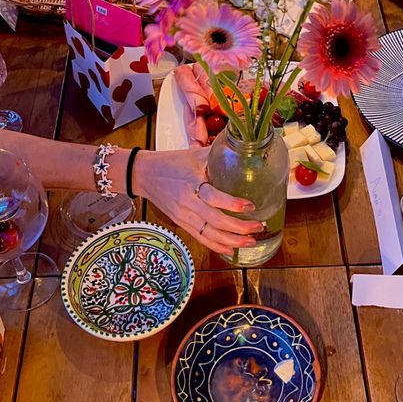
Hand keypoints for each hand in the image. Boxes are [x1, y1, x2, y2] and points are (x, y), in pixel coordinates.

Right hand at [133, 147, 262, 255]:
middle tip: (258, 227)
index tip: (250, 206)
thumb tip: (244, 150)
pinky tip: (232, 251)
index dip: (232, 204)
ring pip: (209, 234)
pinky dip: (217, 246)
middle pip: (215, 221)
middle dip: (239, 228)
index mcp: (191, 183)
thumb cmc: (171, 162)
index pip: (213, 197)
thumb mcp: (195, 155)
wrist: (144, 174)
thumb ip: (218, 156)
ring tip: (251, 242)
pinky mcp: (181, 224)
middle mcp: (187, 203)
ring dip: (232, 241)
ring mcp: (183, 217)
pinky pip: (201, 238)